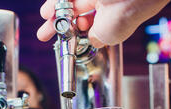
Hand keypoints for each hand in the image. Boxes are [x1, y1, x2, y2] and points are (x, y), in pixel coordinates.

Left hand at [37, 0, 170, 47]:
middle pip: (76, 16)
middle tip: (46, 34)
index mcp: (112, 19)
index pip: (89, 28)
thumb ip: (95, 39)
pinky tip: (46, 12)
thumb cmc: (125, 15)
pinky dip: (55, 4)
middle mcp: (103, 6)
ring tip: (45, 24)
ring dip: (55, 15)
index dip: (75, 35)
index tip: (67, 42)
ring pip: (70, 6)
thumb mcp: (106, 38)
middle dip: (60, 27)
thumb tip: (89, 40)